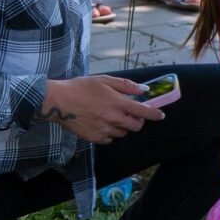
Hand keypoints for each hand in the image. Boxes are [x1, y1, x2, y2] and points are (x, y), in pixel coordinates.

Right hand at [39, 75, 161, 144]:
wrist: (59, 102)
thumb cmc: (81, 87)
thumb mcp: (105, 80)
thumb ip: (126, 86)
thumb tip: (144, 89)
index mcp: (118, 104)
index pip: (144, 112)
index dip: (155, 114)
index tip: (160, 115)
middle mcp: (113, 119)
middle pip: (136, 126)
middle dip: (138, 120)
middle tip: (131, 113)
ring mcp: (104, 131)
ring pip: (123, 133)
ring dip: (123, 126)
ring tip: (111, 115)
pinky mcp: (95, 138)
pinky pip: (109, 139)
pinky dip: (110, 132)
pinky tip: (102, 122)